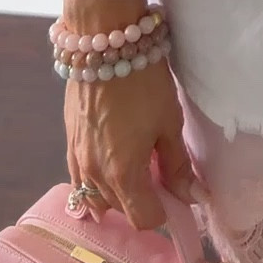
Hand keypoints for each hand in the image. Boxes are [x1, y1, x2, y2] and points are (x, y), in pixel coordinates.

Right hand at [65, 61, 205, 230]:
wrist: (103, 44)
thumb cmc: (143, 83)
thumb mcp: (168, 122)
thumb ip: (178, 165)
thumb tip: (194, 197)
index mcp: (122, 175)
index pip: (143, 218)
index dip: (165, 213)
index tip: (177, 195)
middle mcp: (93, 175)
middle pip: (119, 210)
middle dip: (142, 202)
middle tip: (161, 176)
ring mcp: (76, 159)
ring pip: (96, 198)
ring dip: (118, 194)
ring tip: (137, 169)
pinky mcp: (68, 141)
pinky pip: (80, 178)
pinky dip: (97, 180)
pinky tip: (112, 161)